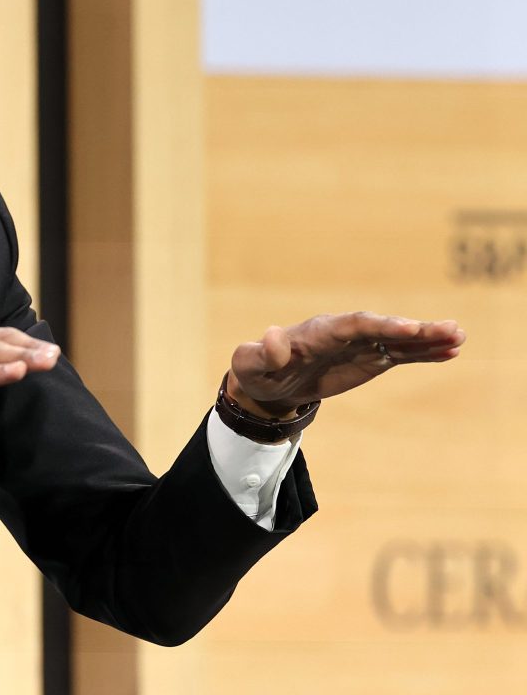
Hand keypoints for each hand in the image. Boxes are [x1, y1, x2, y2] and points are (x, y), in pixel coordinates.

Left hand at [228, 312, 465, 417]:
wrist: (266, 382)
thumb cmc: (256, 370)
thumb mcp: (248, 364)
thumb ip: (260, 353)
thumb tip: (272, 339)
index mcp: (317, 332)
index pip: (353, 325)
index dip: (381, 326)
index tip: (409, 329)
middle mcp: (342, 333)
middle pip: (382, 328)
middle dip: (415, 329)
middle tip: (451, 329)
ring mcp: (358, 346)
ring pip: (397, 339)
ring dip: (427, 338)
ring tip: (460, 337)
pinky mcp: (367, 359)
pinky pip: (399, 354)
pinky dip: (423, 352)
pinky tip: (451, 351)